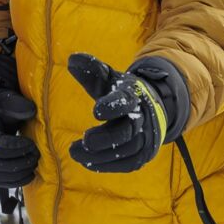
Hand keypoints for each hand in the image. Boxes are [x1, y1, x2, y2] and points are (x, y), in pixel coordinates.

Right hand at [0, 88, 40, 186]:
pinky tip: (28, 176)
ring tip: (33, 165)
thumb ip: (18, 105)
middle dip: (20, 162)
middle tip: (36, 155)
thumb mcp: (7, 100)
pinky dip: (12, 181)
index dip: (17, 149)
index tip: (31, 144)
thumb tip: (31, 111)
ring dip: (18, 174)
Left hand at [66, 53, 168, 172]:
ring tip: (75, 152)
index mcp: (134, 94)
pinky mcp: (143, 155)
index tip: (96, 110)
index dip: (113, 105)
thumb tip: (72, 59)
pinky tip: (87, 162)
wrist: (150, 108)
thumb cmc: (121, 91)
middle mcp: (144, 117)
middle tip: (84, 141)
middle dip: (105, 138)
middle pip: (127, 131)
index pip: (126, 100)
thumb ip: (91, 69)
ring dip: (100, 155)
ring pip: (126, 151)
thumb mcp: (108, 77)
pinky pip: (127, 164)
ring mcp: (146, 138)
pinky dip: (108, 165)